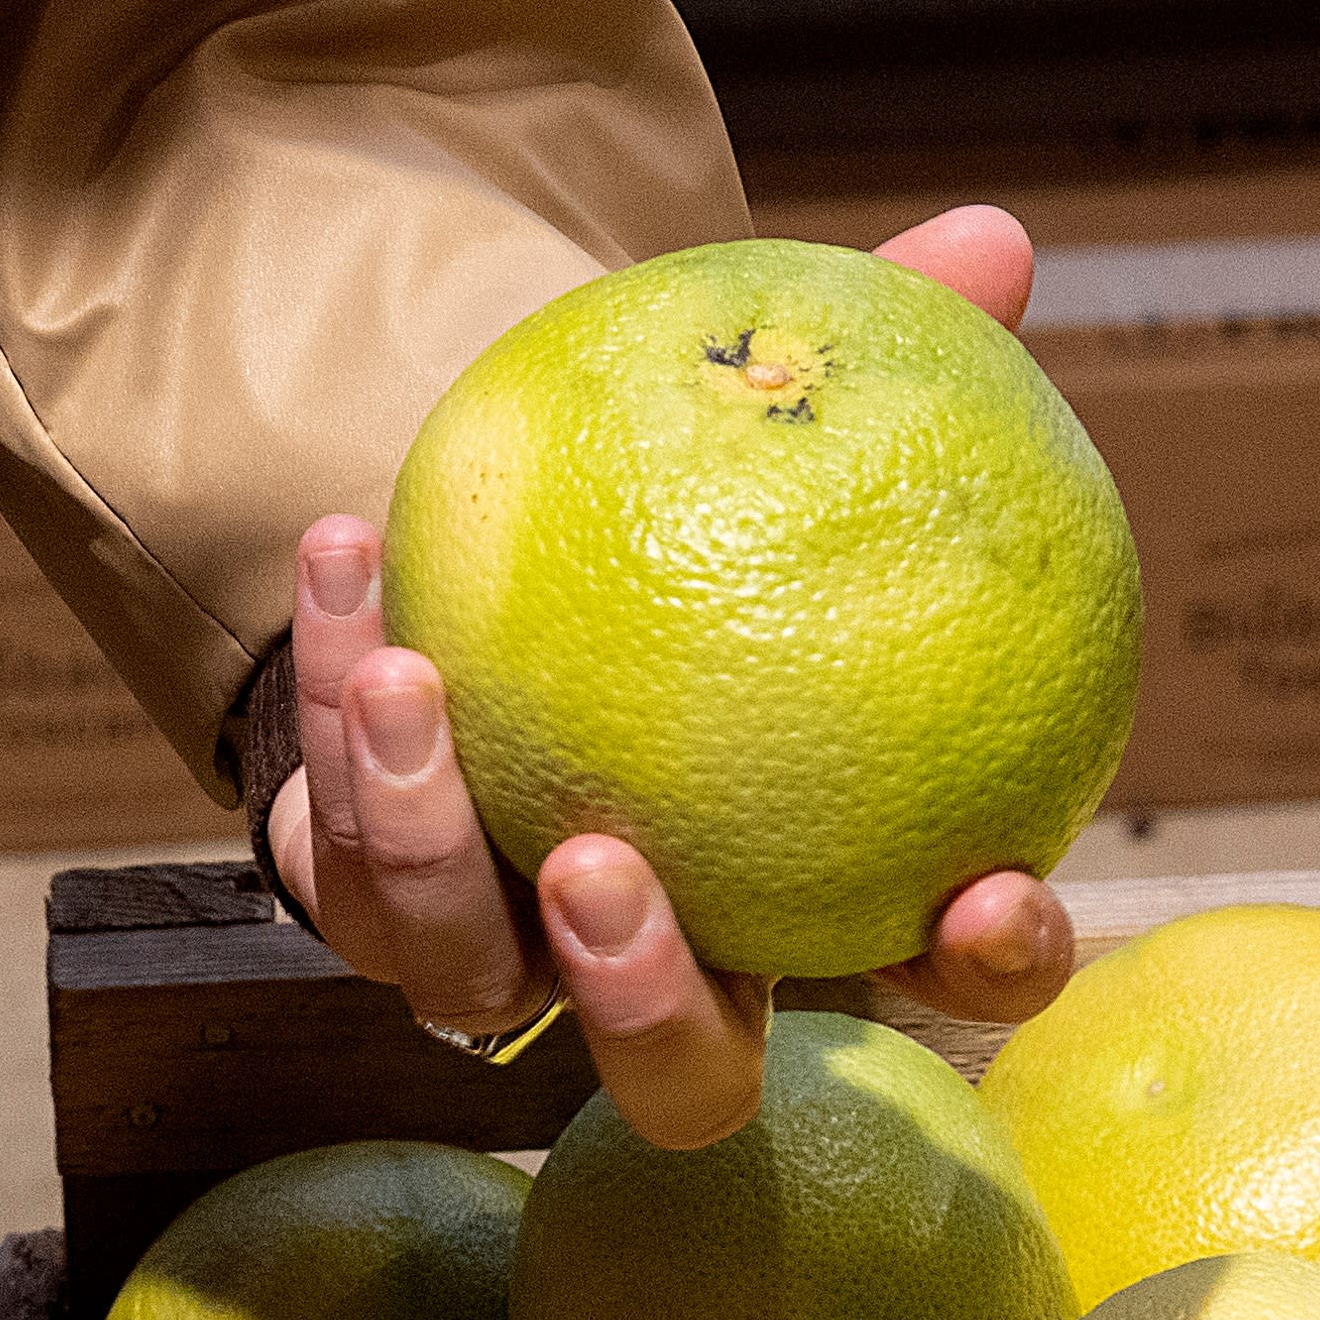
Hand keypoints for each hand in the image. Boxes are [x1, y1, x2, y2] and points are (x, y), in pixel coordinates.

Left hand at [260, 198, 1087, 1150]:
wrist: (495, 551)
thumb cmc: (693, 513)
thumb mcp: (776, 429)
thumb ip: (882, 353)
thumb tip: (990, 239)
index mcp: (815, 891)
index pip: (940, 979)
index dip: (986, 971)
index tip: (991, 893)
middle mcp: (661, 964)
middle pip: (682, 1080)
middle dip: (644, 1007)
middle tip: (609, 864)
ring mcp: (503, 954)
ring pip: (461, 983)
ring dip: (424, 844)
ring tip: (407, 681)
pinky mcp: (368, 901)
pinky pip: (333, 846)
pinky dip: (327, 706)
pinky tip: (346, 560)